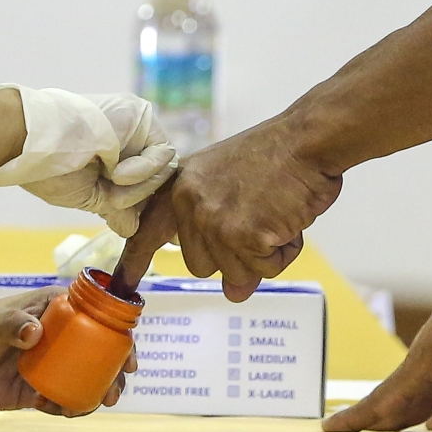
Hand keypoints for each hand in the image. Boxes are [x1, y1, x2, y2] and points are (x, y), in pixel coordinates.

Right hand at [0, 85, 176, 237]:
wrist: (34, 146)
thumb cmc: (51, 171)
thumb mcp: (89, 196)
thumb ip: (116, 208)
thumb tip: (131, 230)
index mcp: (114, 154)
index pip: (145, 185)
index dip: (141, 205)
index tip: (133, 222)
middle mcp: (129, 137)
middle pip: (157, 179)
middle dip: (138, 198)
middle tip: (114, 202)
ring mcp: (136, 126)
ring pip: (162, 170)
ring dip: (136, 187)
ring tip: (108, 182)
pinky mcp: (141, 115)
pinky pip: (162, 154)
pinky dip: (142, 171)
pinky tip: (115, 172)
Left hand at [0, 288, 136, 420]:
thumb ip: (10, 324)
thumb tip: (33, 331)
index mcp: (53, 311)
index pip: (95, 318)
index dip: (118, 335)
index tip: (128, 356)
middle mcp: (57, 337)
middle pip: (97, 351)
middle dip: (113, 371)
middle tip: (115, 390)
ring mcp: (49, 364)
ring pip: (84, 377)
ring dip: (96, 391)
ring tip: (96, 404)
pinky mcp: (36, 390)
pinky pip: (63, 399)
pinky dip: (69, 406)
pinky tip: (64, 410)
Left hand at [115, 116, 341, 300]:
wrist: (307, 140)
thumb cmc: (275, 157)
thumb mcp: (229, 184)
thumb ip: (219, 233)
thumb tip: (233, 292)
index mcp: (182, 187)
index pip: (149, 230)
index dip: (135, 260)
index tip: (124, 282)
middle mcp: (191, 205)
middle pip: (202, 266)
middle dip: (233, 256)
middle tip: (259, 221)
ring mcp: (216, 222)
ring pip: (236, 274)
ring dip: (264, 255)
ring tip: (277, 215)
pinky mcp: (244, 236)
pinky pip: (266, 268)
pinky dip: (284, 252)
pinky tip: (289, 219)